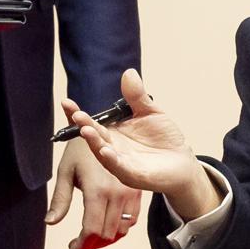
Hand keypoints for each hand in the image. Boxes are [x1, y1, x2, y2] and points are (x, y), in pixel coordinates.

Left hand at [51, 134, 144, 248]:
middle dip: (91, 242)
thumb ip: (59, 200)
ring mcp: (130, 192)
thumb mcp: (65, 172)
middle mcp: (116, 193)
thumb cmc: (81, 149)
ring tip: (92, 232)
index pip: (91, 229)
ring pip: (121, 229)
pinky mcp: (137, 191)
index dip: (81, 244)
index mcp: (97, 190)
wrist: (105, 127)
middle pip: (106, 233)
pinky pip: (132, 219)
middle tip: (78, 241)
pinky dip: (121, 226)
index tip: (72, 248)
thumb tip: (50, 222)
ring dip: (106, 236)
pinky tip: (107, 221)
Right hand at [67, 69, 218, 222]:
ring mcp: (123, 164)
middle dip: (85, 127)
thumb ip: (137, 96)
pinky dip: (112, 160)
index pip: (92, 123)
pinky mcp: (135, 176)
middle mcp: (114, 149)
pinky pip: (121, 169)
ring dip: (95, 143)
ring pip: (104, 155)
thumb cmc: (164, 138)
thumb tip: (128, 72)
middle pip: (95, 138)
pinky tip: (106, 150)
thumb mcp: (149, 112)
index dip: (78, 114)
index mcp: (114, 134)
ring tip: (87, 131)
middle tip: (77, 116)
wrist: (183, 161)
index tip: (66, 102)